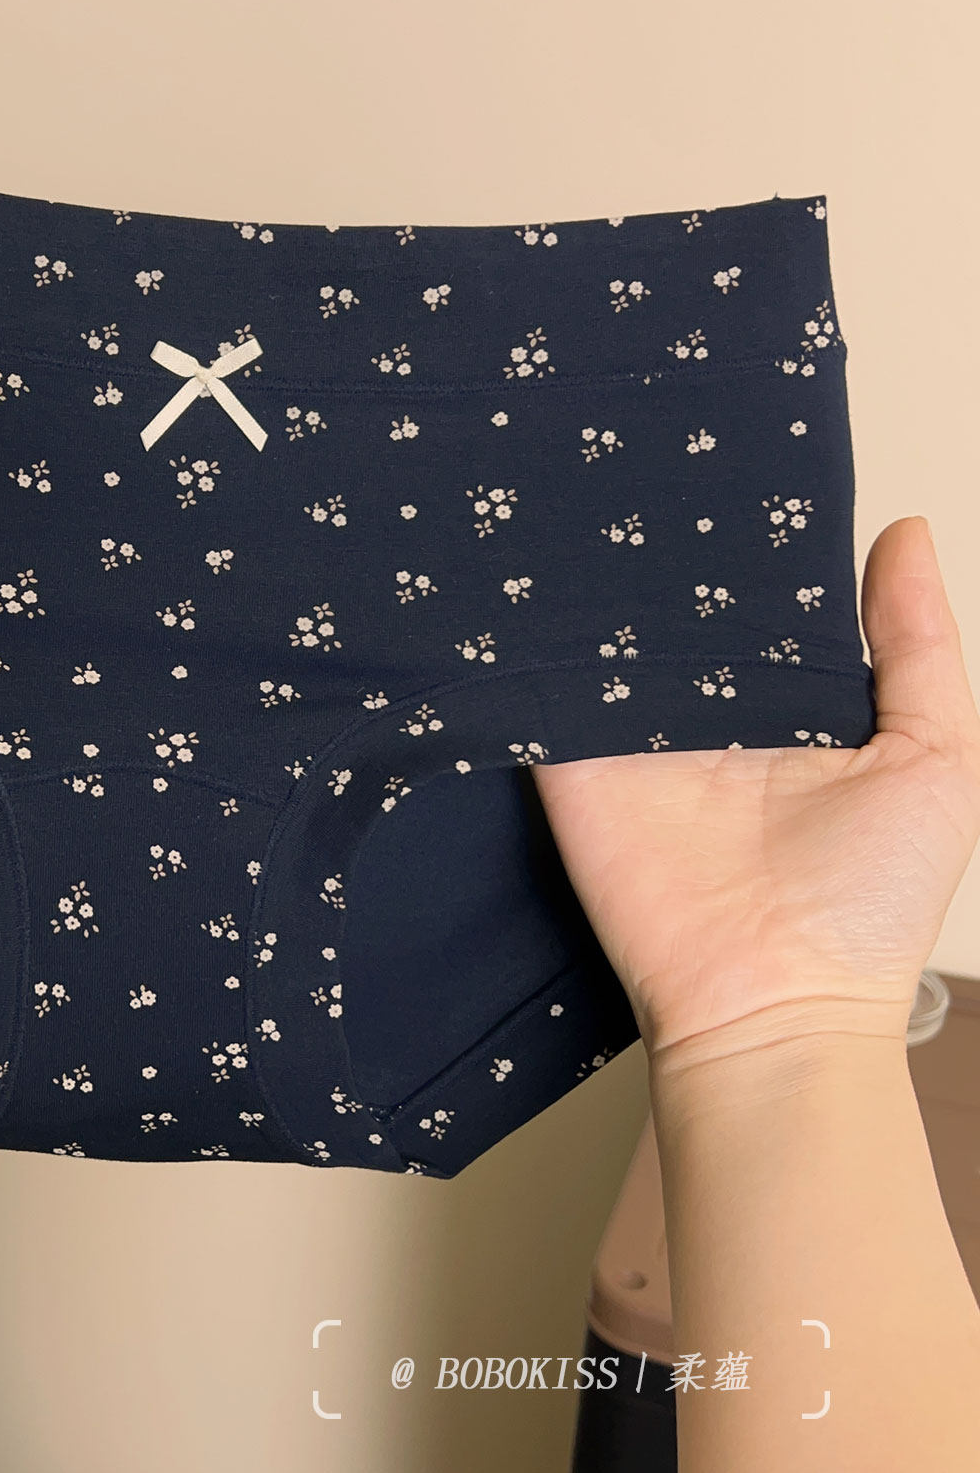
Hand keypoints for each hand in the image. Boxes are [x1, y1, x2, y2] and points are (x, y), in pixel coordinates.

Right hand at [533, 514, 979, 1067]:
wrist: (776, 1004)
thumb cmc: (872, 904)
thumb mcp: (939, 757)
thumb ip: (917, 647)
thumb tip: (906, 532)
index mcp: (782, 707)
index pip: (753, 605)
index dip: (746, 545)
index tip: (733, 469)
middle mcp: (701, 716)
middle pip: (671, 612)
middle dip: (661, 551)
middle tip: (650, 467)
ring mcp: (630, 741)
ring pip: (603, 641)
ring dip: (594, 589)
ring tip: (589, 501)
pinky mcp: (572, 770)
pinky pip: (543, 697)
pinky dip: (533, 649)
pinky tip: (537, 588)